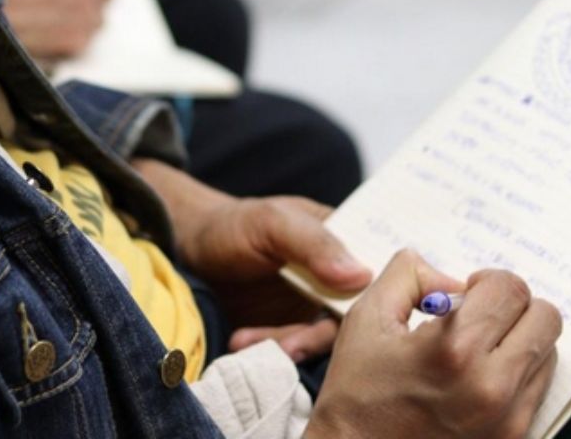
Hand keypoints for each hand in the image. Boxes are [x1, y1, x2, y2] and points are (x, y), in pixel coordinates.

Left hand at [130, 159, 370, 340]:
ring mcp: (312, 307)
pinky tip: (242, 341)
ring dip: (291, 344)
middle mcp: (336, 278)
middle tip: (291, 344)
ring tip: (251, 342)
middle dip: (322, 332)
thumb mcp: (273, 222)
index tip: (363, 318)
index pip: (378, 271)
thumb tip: (361, 275)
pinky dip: (269, 349)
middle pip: (354, 314)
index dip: (380, 295)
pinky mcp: (288, 330)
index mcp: (343, 242)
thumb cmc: (236, 224)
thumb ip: (315, 243)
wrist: (190, 248)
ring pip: (322, 337)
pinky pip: (291, 348)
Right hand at [305, 251, 561, 438]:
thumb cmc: (358, 394)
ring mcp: (508, 420)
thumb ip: (410, 274)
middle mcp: (492, 386)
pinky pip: (538, 390)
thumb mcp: (367, 318)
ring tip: (477, 350)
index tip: (467, 292)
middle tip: (481, 315)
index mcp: (455, 348)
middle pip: (546, 318)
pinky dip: (517, 374)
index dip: (487, 281)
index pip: (511, 289)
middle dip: (513, 306)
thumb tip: (452, 278)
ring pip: (548, 354)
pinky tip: (478, 378)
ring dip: (519, 340)